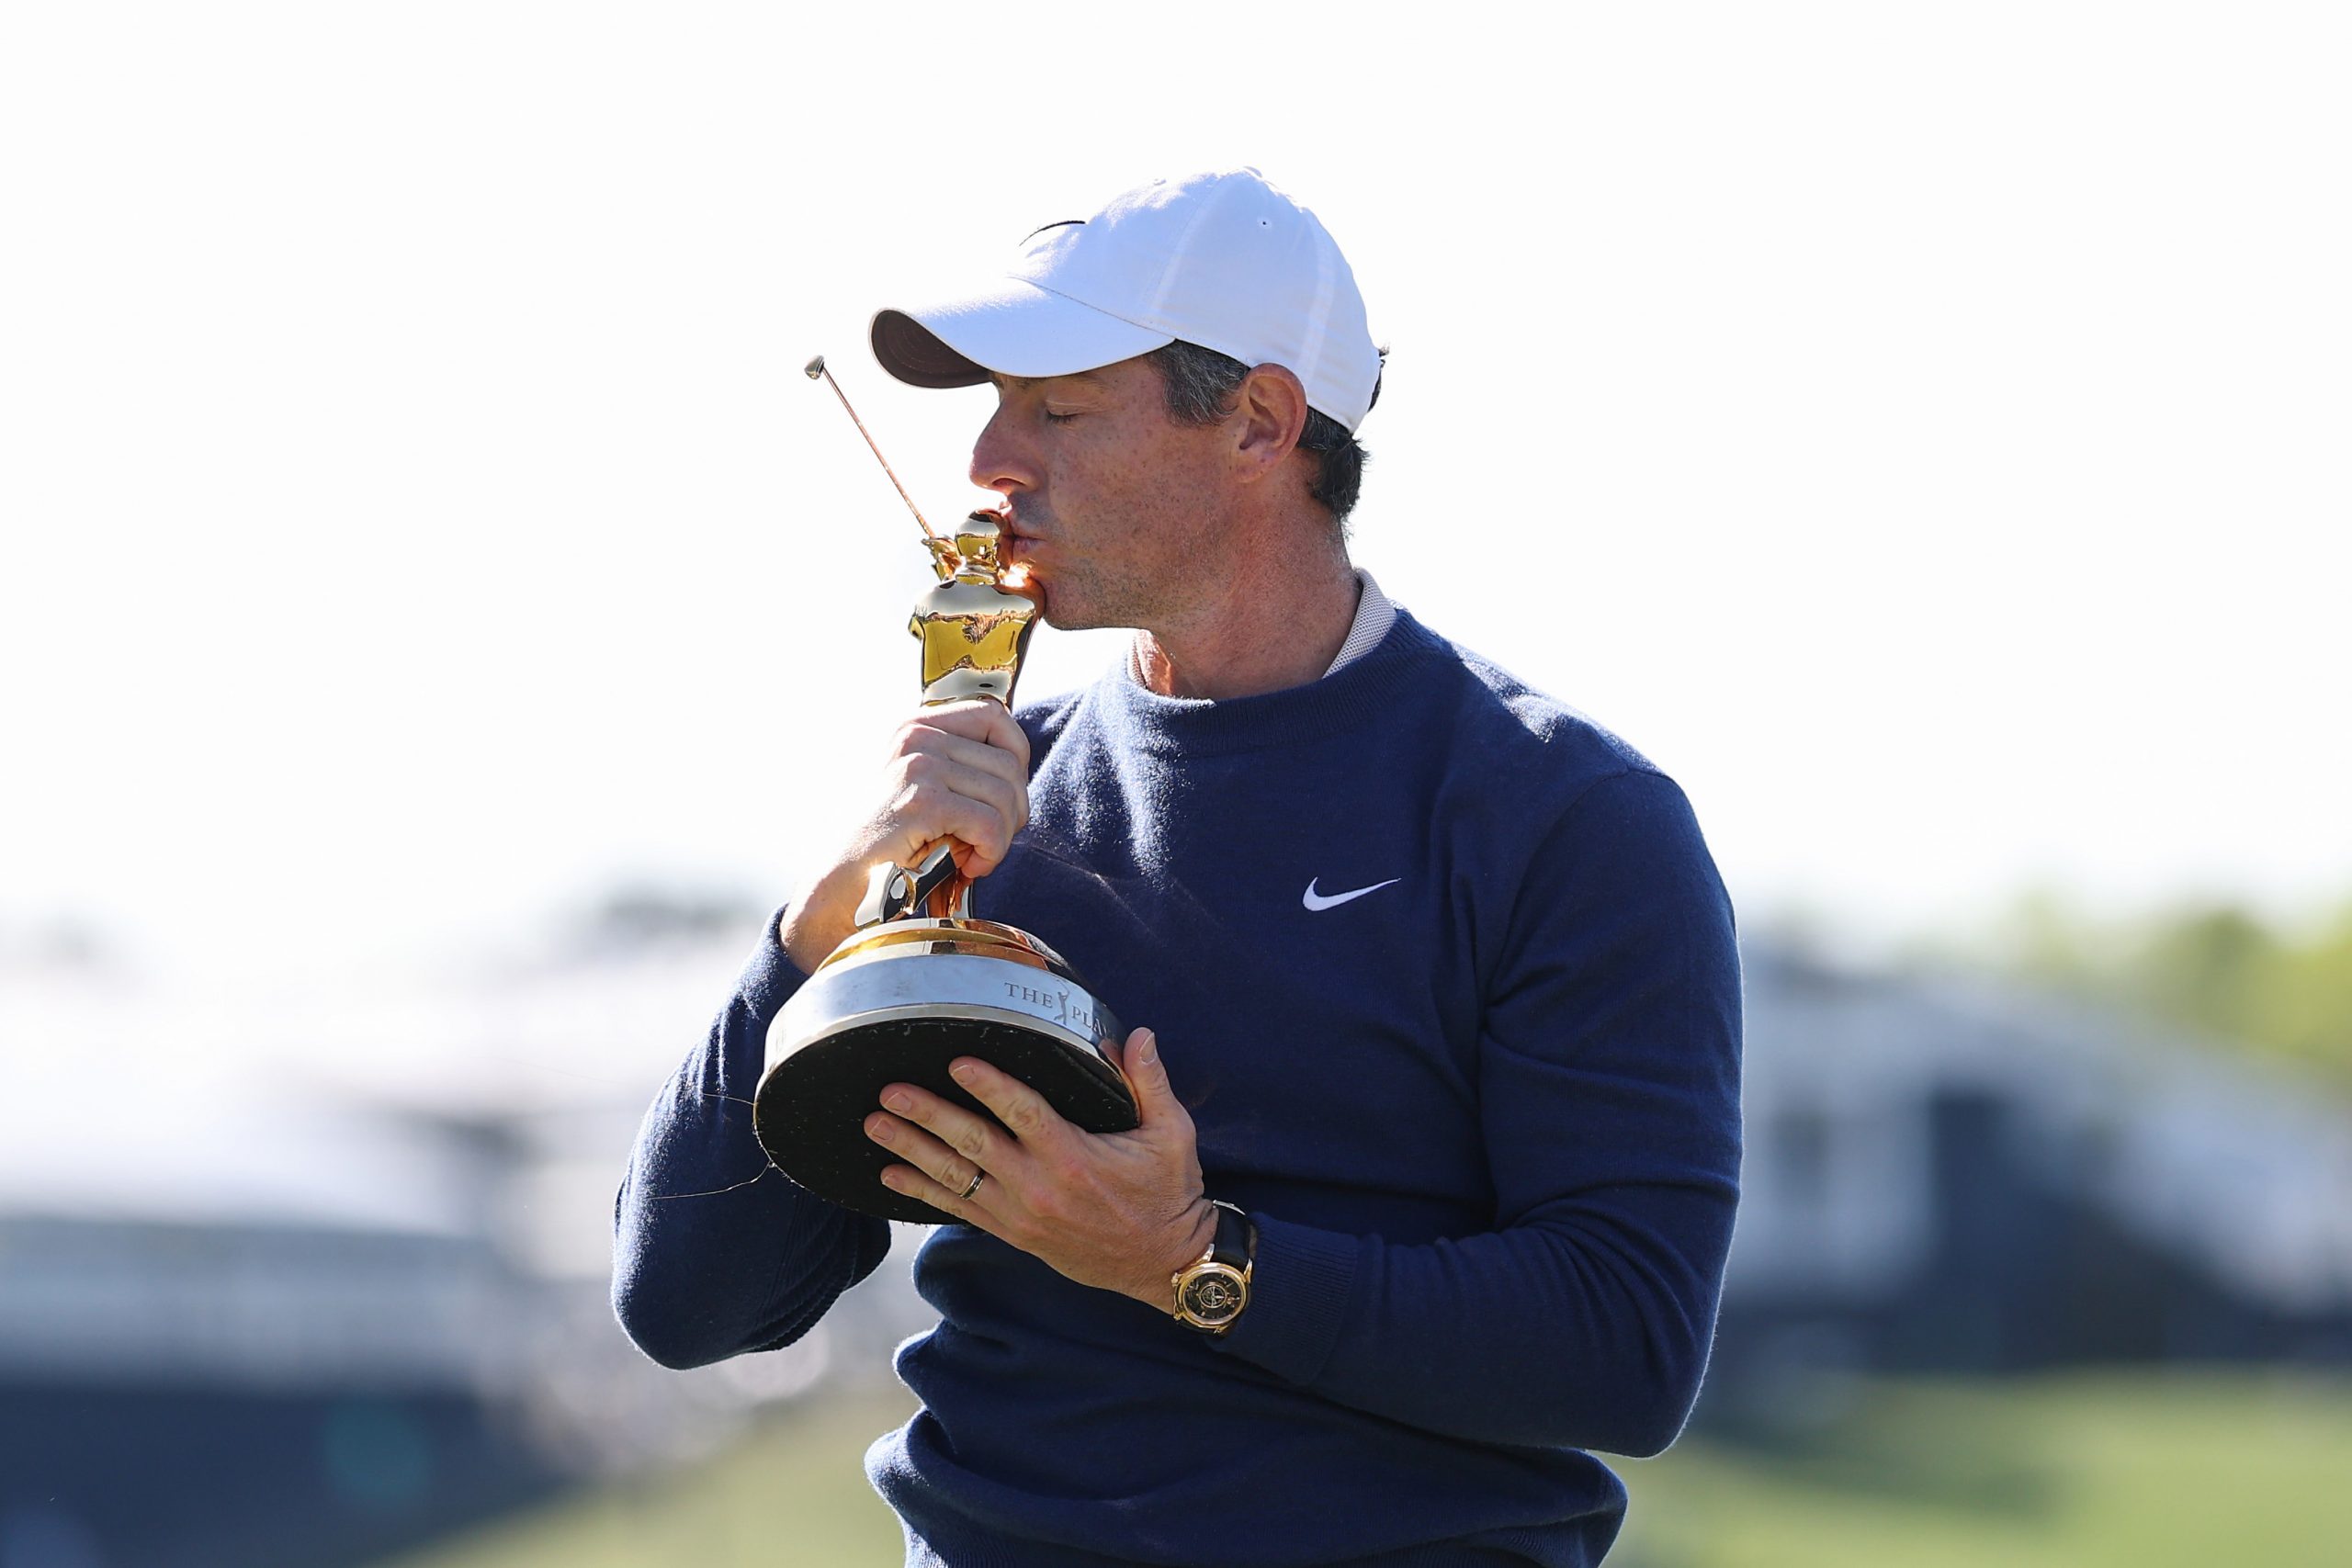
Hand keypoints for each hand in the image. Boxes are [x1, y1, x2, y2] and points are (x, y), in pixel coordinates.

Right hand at [780, 698, 1031, 972]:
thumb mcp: (926, 787)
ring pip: (1005, 795)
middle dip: (1012, 810)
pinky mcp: (924, 803)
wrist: (846, 884)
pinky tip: (969, 867)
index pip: (994, 716)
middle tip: (987, 841)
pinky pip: (991, 824)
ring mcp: (919, 767)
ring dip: (1000, 837)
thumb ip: (963, 767)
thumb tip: (1019, 771)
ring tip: (972, 856)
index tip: (1006, 795)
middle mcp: (918, 737)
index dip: (1016, 756)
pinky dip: (991, 852)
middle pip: (1008, 763)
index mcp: (918, 727)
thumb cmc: (892, 844)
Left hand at [863, 1028, 1214, 1308]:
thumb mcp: (1172, 1134)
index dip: (988, 1086)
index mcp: (1075, 1156)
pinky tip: (891, 1176)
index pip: (1023, 1113)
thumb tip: (1137, 1035)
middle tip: (890, 1092)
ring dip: (912, 1150)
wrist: (1162, 1264)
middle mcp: (1040, 1186)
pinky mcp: (1014, 1233)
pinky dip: (922, 1193)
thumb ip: (1151, 1082)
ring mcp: (1021, 1214)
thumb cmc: (1168, 1193)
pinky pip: (960, 1210)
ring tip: (876, 1125)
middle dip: (928, 1115)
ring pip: (957, 1178)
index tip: (957, 1062)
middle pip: (973, 1144)